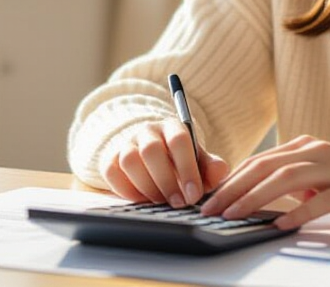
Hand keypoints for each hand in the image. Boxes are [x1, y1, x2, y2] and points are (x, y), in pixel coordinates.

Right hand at [101, 117, 229, 207]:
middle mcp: (147, 131)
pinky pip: (111, 172)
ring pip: (129, 160)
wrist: (157, 158)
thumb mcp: (200, 162)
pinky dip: (126, 190)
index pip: (178, 140)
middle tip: (179, 203)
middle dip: (166, 181)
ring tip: (162, 202)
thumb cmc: (182, 162)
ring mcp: (126, 144)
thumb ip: (212, 167)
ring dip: (147, 186)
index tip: (194, 195)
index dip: (187, 169)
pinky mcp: (110, 159)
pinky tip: (143, 200)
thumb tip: (219, 171)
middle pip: (151, 150)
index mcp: (172, 127)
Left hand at [198, 135, 329, 229]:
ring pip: (287, 179)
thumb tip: (249, 197)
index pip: (259, 161)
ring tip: (235, 214)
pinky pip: (321, 200)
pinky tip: (281, 224)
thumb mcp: (316, 177)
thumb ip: (287, 182)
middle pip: (267, 167)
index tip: (210, 197)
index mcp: (304, 147)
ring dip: (256, 198)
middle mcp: (316, 152)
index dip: (232, 178)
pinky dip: (298, 212)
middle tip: (212, 208)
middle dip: (235, 188)